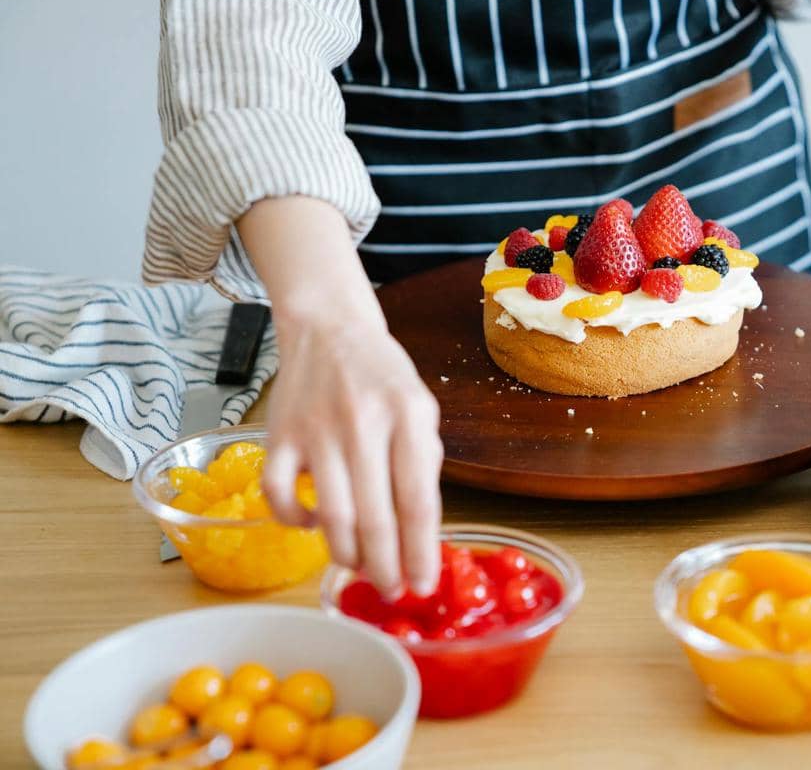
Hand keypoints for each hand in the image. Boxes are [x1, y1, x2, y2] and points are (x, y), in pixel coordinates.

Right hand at [262, 310, 442, 597]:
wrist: (329, 329)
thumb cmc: (381, 377)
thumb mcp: (421, 409)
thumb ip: (422, 465)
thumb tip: (421, 535)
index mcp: (408, 416)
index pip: (417, 500)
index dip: (421, 551)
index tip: (423, 584)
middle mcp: (362, 423)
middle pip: (375, 517)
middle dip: (386, 567)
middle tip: (392, 590)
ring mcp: (316, 430)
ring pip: (331, 516)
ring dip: (347, 554)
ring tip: (361, 567)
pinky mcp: (278, 435)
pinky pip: (278, 495)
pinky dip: (295, 522)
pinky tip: (313, 525)